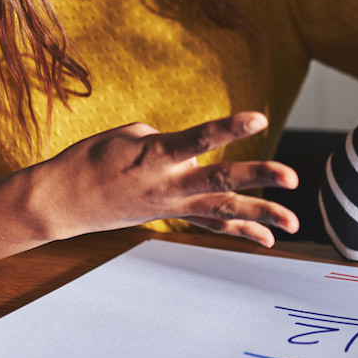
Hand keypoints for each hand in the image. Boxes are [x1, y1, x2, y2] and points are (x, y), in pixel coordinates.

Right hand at [29, 111, 299, 247]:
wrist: (64, 201)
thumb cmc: (92, 158)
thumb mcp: (128, 134)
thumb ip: (167, 139)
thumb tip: (190, 153)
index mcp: (156, 155)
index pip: (199, 139)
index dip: (229, 128)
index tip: (259, 120)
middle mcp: (169, 184)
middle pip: (220, 181)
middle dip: (258, 178)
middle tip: (292, 178)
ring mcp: (172, 205)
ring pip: (223, 210)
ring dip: (261, 214)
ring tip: (293, 223)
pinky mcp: (172, 216)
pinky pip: (212, 225)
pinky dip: (241, 230)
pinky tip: (268, 238)